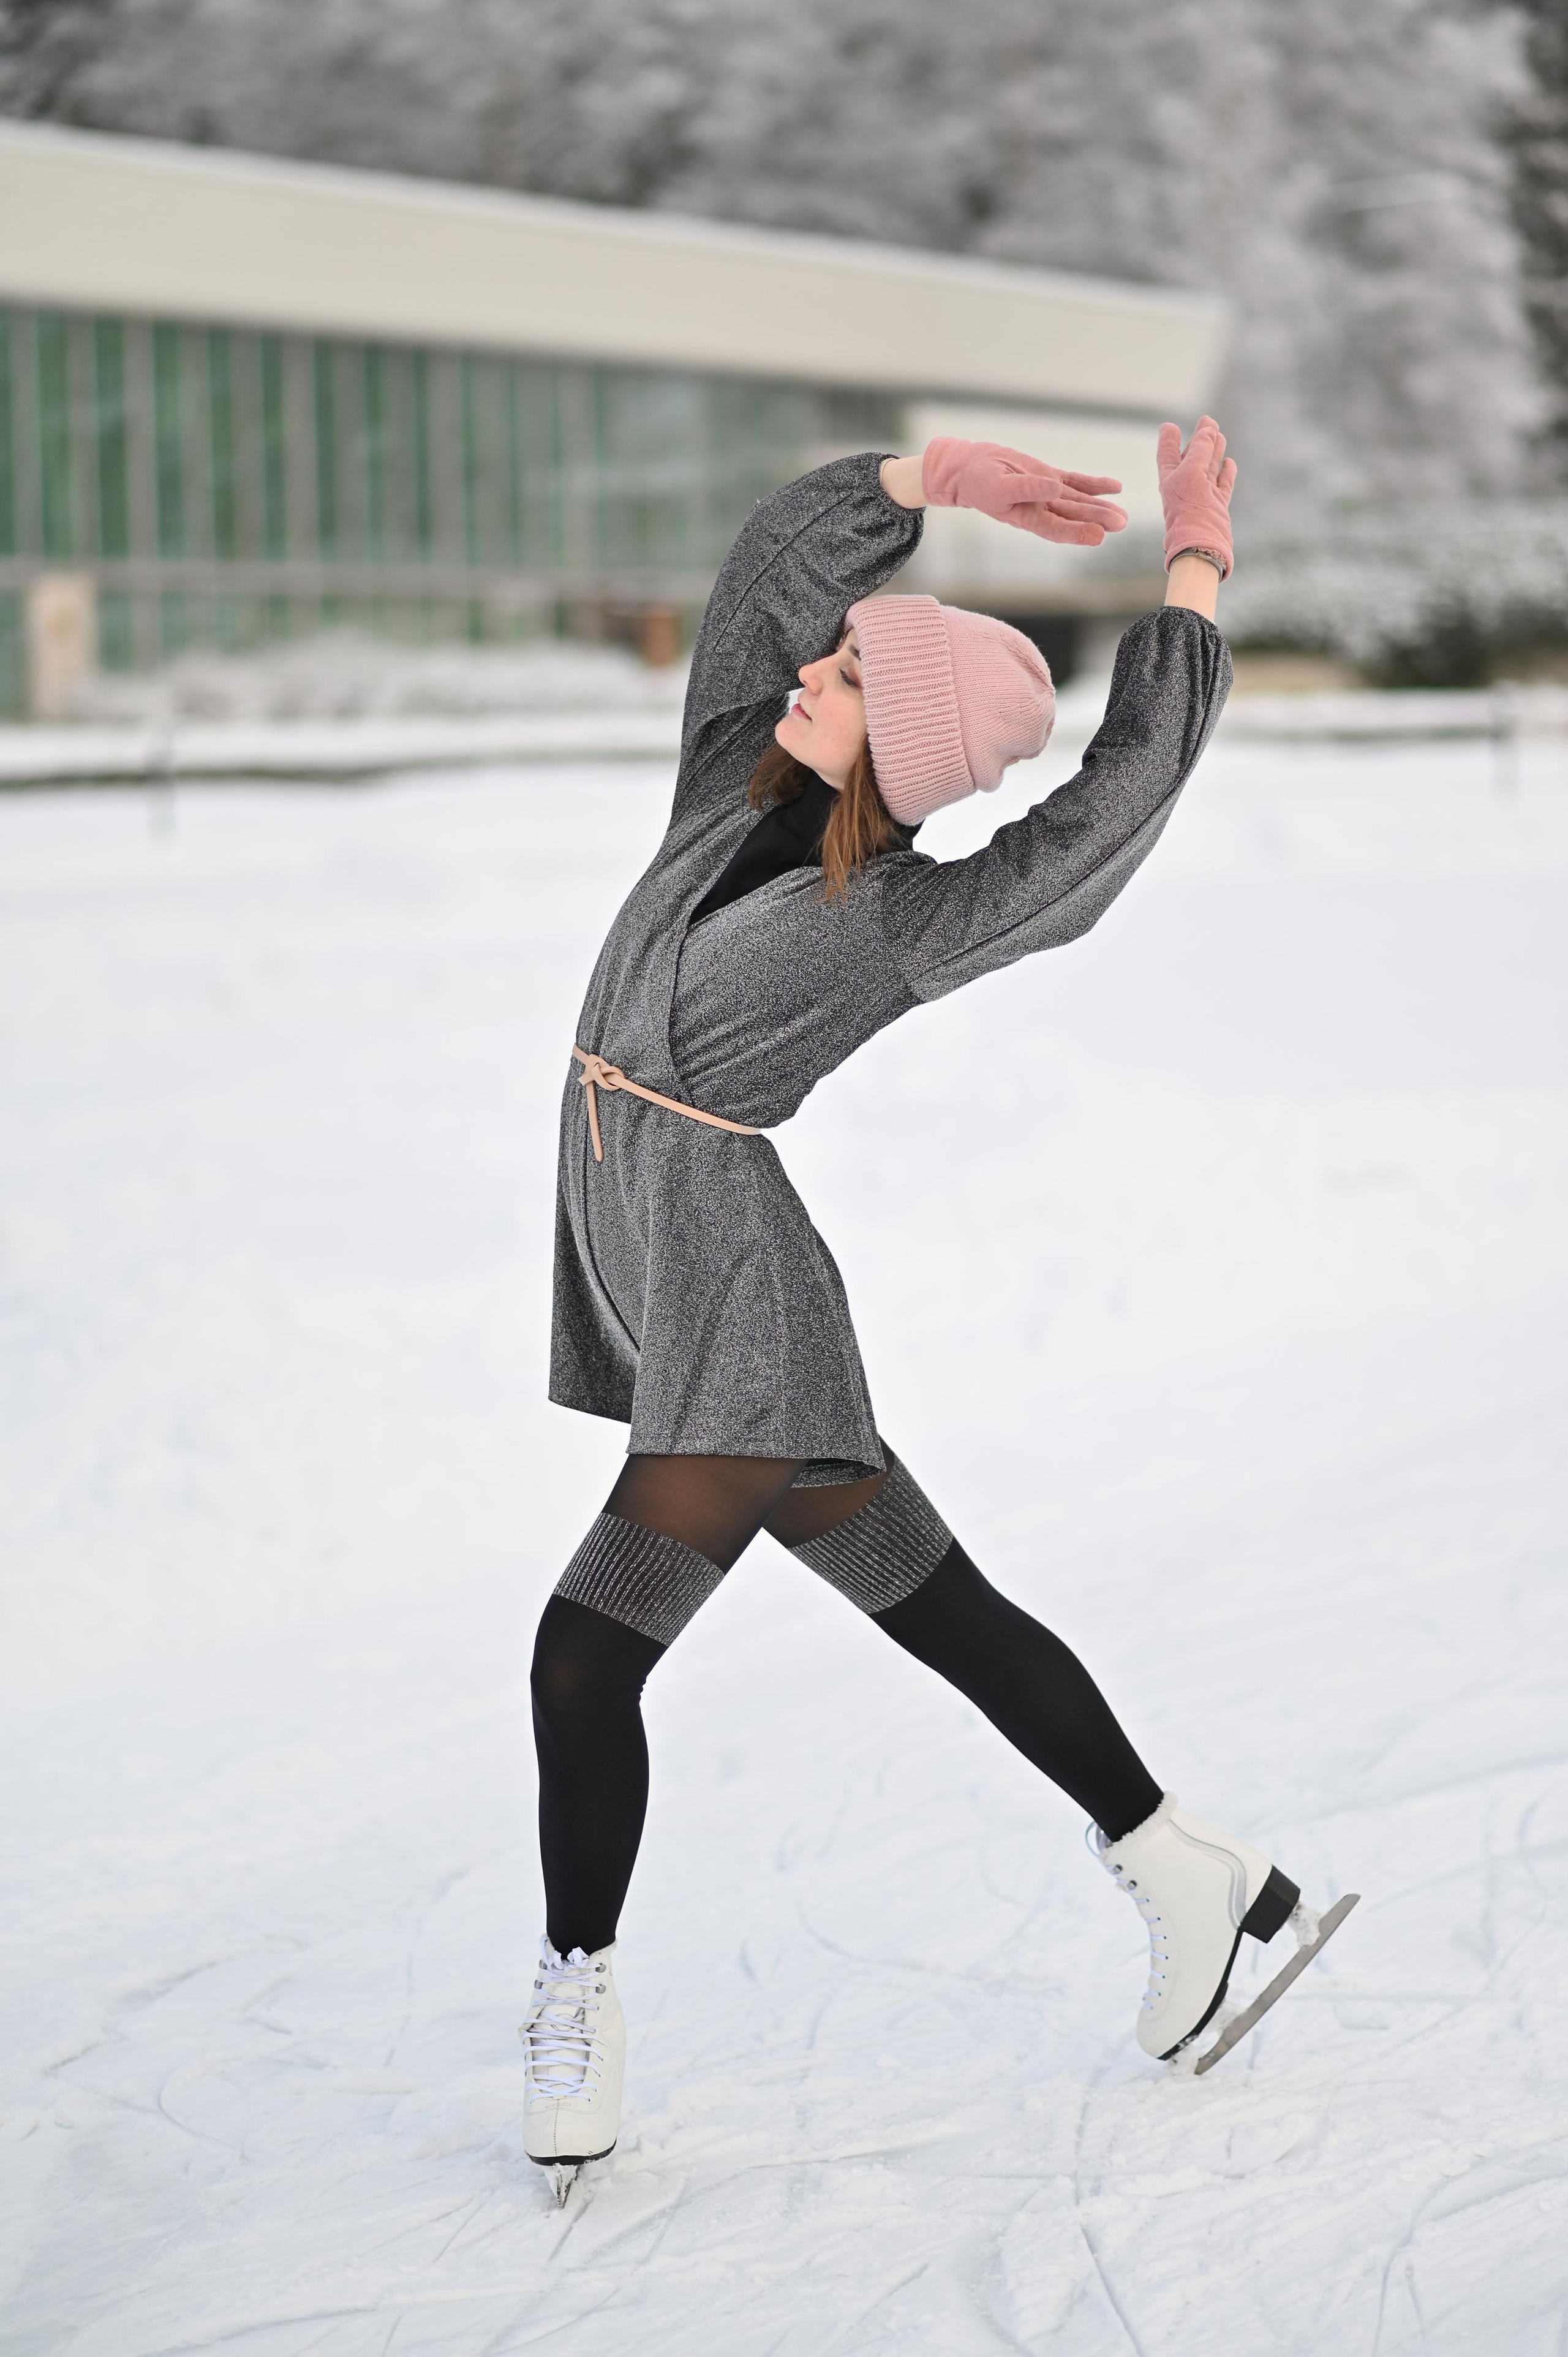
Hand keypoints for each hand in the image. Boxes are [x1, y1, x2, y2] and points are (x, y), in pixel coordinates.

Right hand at [921, 436, 1128, 545]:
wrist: (972, 469)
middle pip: (1073, 516)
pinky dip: (1095, 485)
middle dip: (1096, 520)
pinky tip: (1115, 487)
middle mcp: (1042, 510)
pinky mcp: (1051, 478)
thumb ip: (1028, 488)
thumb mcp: (1000, 485)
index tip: (1098, 535)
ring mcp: (1048, 494)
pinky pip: (1076, 482)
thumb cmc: (980, 482)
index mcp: (1027, 518)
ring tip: (1122, 516)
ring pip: (1078, 502)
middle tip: (1120, 522)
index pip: (1055, 529)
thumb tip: (1056, 488)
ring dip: (1100, 507)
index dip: (1076, 533)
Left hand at [1156, 416, 1235, 579]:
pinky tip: (1229, 462)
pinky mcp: (1217, 505)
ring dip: (1214, 450)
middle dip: (1199, 438)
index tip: (1168, 426)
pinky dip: (1225, 472)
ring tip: (1219, 434)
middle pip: (1192, 456)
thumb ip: (1200, 448)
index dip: (1168, 438)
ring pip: (1209, 467)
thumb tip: (1208, 427)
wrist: (1201, 544)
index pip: (1167, 452)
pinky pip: (1222, 484)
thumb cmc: (1190, 508)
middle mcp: (1184, 486)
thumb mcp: (1191, 471)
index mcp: (1170, 478)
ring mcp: (1201, 496)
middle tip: (1207, 420)